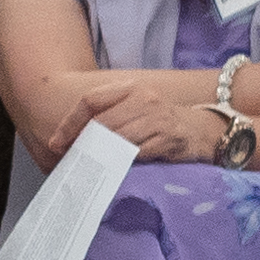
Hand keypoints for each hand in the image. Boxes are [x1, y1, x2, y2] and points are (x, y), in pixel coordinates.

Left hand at [61, 66, 222, 163]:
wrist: (204, 130)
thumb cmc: (159, 122)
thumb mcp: (134, 110)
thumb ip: (107, 117)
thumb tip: (68, 139)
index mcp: (130, 89)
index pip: (90, 101)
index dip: (69, 122)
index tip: (56, 143)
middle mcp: (144, 99)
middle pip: (102, 122)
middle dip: (81, 143)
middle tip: (69, 160)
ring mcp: (159, 119)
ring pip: (118, 138)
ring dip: (100, 155)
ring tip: (87, 167)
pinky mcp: (170, 139)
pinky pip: (139, 153)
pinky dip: (123, 163)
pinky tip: (113, 170)